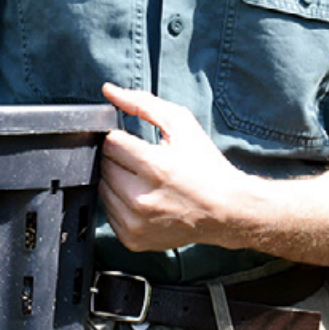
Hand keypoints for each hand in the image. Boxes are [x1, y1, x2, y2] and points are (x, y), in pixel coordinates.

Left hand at [99, 82, 249, 252]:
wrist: (226, 210)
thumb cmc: (204, 163)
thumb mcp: (180, 123)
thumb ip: (141, 103)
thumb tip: (108, 90)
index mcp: (155, 167)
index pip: (110, 143)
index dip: (121, 138)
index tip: (133, 142)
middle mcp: (142, 198)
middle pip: (104, 165)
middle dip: (119, 158)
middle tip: (140, 160)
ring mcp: (136, 223)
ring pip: (102, 188)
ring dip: (116, 179)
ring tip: (142, 178)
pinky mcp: (133, 239)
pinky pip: (108, 212)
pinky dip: (119, 202)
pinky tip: (141, 197)